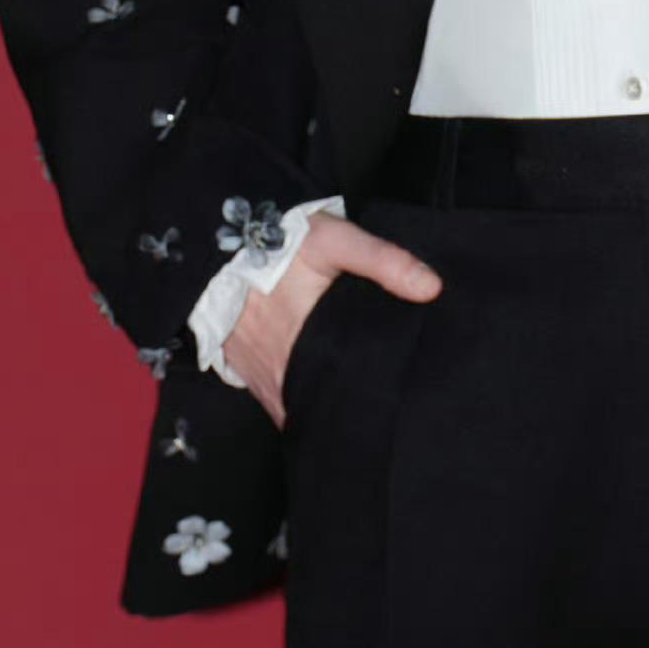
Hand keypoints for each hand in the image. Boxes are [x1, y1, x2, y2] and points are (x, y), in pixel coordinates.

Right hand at [225, 210, 442, 427]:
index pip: (343, 390)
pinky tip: (317, 392)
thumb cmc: (281, 241)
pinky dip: (295, 400)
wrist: (217, 242)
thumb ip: (383, 261)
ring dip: (319, 406)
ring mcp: (259, 375)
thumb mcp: (336, 240)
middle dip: (348, 407)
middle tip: (379, 405)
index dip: (368, 400)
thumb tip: (431, 288)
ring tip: (352, 402)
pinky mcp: (245, 371)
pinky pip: (275, 399)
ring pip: (296, 406)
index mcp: (306, 341)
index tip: (391, 400)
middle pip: (320, 404)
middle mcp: (279, 369)